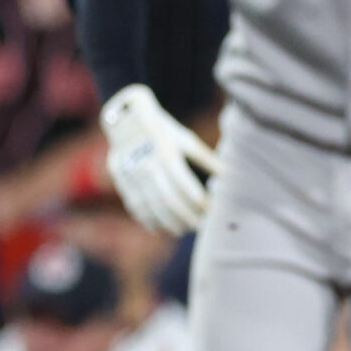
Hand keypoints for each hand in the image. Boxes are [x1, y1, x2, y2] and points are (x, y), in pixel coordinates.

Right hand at [100, 84, 218, 235]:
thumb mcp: (186, 139)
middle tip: (199, 226)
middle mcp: (147, 164)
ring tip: (182, 229)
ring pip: (150, 206)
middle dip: (185, 216)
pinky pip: (135, 206)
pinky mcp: (122, 180)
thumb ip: (206, 159)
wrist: (127, 121)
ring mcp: (131, 174)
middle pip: (167, 199)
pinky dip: (148, 220)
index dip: (198, 200)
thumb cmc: (165, 131)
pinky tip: (160, 228)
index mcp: (166, 152)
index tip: (210, 210)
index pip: (183, 183)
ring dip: (167, 222)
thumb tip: (229, 176)